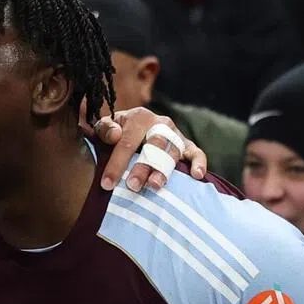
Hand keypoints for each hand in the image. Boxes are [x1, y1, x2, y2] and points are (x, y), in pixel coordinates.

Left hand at [89, 108, 207, 192]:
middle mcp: (160, 123)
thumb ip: (104, 129)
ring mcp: (174, 134)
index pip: (127, 142)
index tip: (107, 184)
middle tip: (133, 186)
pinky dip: (199, 163)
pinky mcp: (186, 145)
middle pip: (153, 146)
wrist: (133, 128)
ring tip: (155, 185)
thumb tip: (115, 134)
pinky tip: (197, 175)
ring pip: (172, 152)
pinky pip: (196, 152)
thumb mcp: (105, 128)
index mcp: (139, 117)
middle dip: (142, 167)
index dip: (116, 164)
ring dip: (164, 170)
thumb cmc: (116, 133)